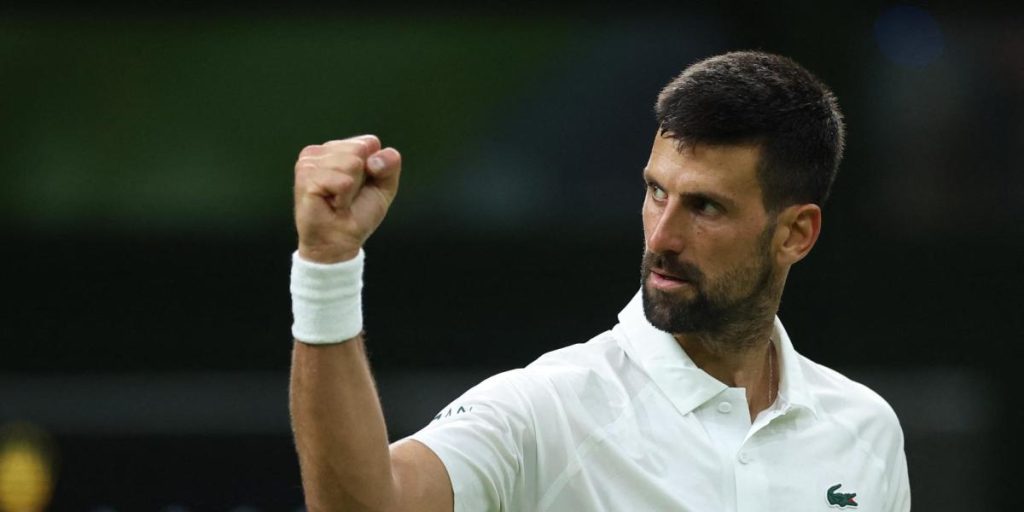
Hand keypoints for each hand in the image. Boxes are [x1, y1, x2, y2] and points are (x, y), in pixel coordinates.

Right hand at [293, 135, 400, 262]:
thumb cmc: (358, 213)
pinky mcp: (306, 178)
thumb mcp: (384, 186)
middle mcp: (321, 151)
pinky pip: (343, 181)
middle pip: (360, 149)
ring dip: (351, 190)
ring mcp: (309, 163)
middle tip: (347, 194)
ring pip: (351, 163)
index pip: (369, 142)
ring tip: (338, 200)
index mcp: (338, 148)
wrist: (340, 241)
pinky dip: (344, 198)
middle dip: (362, 178)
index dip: (375, 168)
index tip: (361, 185)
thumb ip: (390, 164)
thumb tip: (374, 159)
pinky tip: (332, 204)